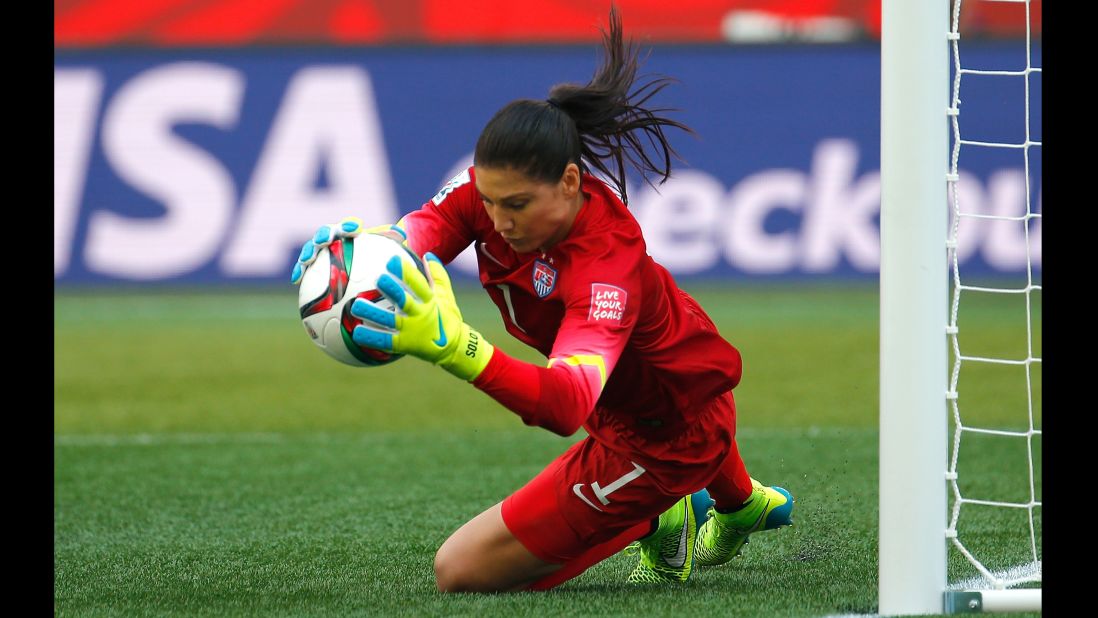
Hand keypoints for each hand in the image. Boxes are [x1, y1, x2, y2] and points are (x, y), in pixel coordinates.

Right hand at [290, 218, 406, 283]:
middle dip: (324, 235)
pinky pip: (305, 269)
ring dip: (307, 252)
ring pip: (311, 249)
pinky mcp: (312, 266)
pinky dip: (299, 271)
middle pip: (326, 234)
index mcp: (350, 234)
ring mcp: (321, 252)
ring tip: (306, 260)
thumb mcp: (387, 254)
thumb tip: (402, 234)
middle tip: (326, 240)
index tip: (355, 229)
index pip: (349, 227)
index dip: (350, 226)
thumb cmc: (377, 259)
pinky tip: (296, 280)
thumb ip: (392, 244)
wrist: (363, 266)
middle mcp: (334, 240)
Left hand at [350, 252, 493, 380]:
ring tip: (356, 306)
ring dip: (373, 314)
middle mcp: (420, 315)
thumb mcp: (446, 295)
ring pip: (390, 321)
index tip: (393, 261)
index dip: (406, 273)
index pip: (419, 284)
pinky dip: (371, 337)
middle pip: (404, 301)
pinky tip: (357, 332)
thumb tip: (428, 255)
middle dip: (392, 290)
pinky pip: (385, 341)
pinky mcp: (404, 345)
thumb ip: (437, 275)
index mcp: (430, 301)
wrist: (453, 347)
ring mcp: (411, 331)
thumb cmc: (447, 317)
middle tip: (379, 279)